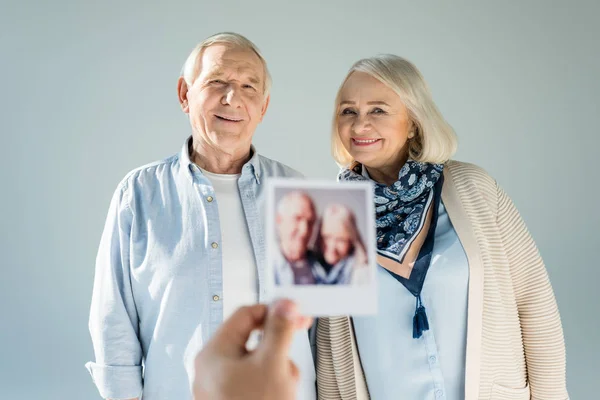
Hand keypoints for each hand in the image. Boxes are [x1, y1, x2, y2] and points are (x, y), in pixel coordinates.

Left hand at [192, 299, 311, 399]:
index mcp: (213, 353)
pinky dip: (271, 383)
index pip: (245, 314)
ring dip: (278, 367)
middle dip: (277, 346)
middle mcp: (212, 368)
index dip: (272, 311)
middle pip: (252, 338)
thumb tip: (284, 305)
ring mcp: (220, 387)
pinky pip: (254, 380)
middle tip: (293, 351)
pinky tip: (280, 395)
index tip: (294, 313)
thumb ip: (279, 330)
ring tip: (285, 385)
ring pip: (257, 360)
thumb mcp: (273, 364)